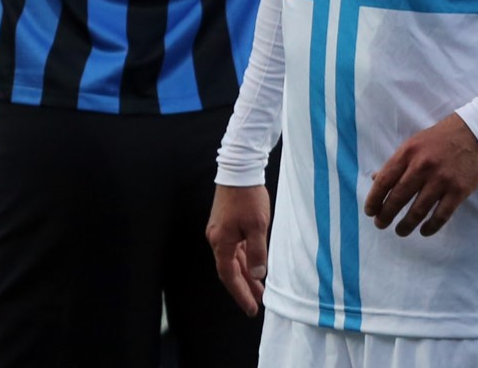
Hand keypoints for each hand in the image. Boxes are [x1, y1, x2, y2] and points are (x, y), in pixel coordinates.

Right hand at [207, 184, 271, 315]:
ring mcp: (221, 231)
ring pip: (234, 260)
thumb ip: (257, 252)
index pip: (229, 276)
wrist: (239, 169)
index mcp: (221, 242)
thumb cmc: (248, 197)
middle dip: (244, 288)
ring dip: (246, 274)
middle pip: (230, 270)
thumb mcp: (258, 226)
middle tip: (257, 304)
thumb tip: (258, 274)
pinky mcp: (227, 224)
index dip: (241, 293)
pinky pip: (236, 248)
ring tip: (260, 290)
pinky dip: (245, 260)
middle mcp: (217, 239)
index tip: (252, 308)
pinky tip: (255, 267)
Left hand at [363, 113, 477, 237]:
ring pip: (418, 210)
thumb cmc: (441, 138)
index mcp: (408, 153)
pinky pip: (441, 215)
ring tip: (400, 231)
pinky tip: (424, 231)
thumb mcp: (414, 143)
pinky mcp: (459, 190)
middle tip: (381, 224)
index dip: (374, 199)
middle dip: (386, 215)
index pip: (384, 181)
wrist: (477, 132)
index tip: (370, 212)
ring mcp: (442, 179)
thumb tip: (375, 179)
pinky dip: (430, 227)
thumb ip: (397, 162)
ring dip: (406, 225)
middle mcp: (422, 166)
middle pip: (398, 198)